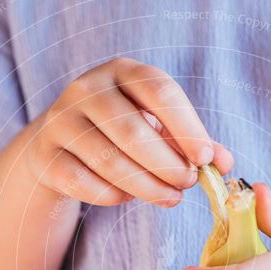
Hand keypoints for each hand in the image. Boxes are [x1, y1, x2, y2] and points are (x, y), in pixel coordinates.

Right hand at [24, 57, 232, 206]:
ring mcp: (60, 121)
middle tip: (188, 184)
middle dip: (168, 165)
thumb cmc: (120, 133)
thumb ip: (192, 143)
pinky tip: (128, 196)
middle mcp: (86, 89)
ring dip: (147, 186)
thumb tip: (225, 164)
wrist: (59, 145)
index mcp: (121, 71)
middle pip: (132, 131)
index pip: (158, 90)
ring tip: (170, 198)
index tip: (206, 158)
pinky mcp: (46, 156)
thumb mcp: (157, 127)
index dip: (186, 126)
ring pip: (110, 161)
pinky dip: (114, 196)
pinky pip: (85, 183)